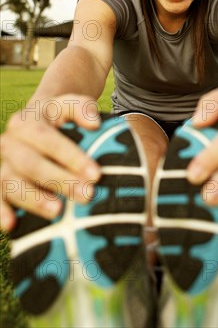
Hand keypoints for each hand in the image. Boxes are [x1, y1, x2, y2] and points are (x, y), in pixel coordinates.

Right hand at [0, 95, 101, 230]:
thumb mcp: (72, 104)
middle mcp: (9, 143)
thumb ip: (83, 108)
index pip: (46, 138)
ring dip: (34, 199)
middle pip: (30, 163)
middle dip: (59, 180)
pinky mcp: (0, 185)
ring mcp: (4, 165)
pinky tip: (13, 225)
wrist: (41, 123)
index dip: (70, 156)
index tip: (95, 174)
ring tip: (58, 212)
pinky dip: (1, 212)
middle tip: (87, 195)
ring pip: (11, 183)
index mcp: (25, 122)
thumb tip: (94, 124)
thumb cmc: (62, 117)